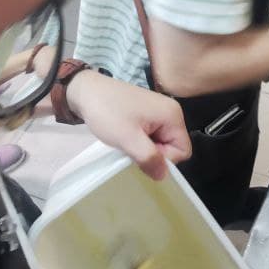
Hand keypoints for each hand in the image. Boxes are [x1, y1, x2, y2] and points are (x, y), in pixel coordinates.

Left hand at [66, 71, 190, 179]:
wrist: (85, 91)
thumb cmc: (107, 112)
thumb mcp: (128, 138)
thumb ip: (149, 158)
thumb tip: (163, 177)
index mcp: (173, 116)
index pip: (182, 151)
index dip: (164, 159)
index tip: (141, 152)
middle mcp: (171, 112)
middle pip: (173, 147)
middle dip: (153, 153)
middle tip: (131, 146)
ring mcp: (159, 112)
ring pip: (160, 143)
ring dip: (144, 148)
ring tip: (126, 141)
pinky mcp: (147, 114)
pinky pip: (152, 136)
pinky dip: (139, 140)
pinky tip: (125, 136)